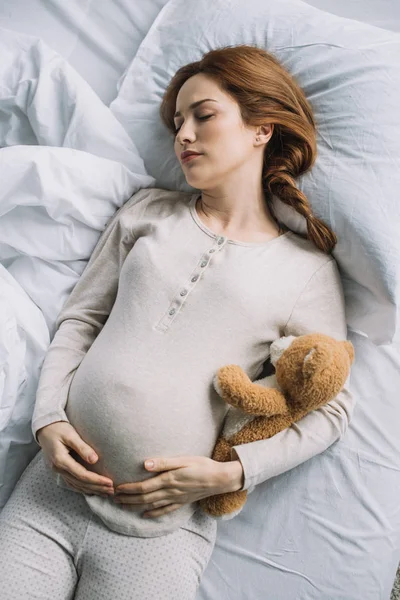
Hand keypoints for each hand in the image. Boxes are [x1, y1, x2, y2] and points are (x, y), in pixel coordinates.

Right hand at [37, 421, 114, 496]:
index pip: (82, 475)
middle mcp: (58, 468)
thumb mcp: (71, 435)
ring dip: (91, 490)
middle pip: (80, 483)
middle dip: (97, 488)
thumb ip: (82, 447)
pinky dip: (83, 488)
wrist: (44, 428)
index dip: (96, 480)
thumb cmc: (58, 428)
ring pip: (76, 485)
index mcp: (60, 460)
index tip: (110, 482)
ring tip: (106, 492)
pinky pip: (72, 483)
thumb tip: (95, 460)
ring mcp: (57, 471)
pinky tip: (92, 490)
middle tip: (112, 491)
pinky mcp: (59, 470)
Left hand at [114, 455, 241, 517]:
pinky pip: (164, 510)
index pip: (143, 487)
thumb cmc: (201, 465)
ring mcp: (175, 499)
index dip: (128, 489)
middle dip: (127, 498)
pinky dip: (153, 513)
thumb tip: (145, 464)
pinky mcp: (181, 502)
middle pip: (144, 498)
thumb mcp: (183, 460)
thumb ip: (164, 463)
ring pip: (151, 505)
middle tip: (113, 498)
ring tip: (123, 505)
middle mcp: (170, 492)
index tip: (117, 488)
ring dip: (136, 506)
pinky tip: (145, 514)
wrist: (219, 479)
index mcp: (168, 480)